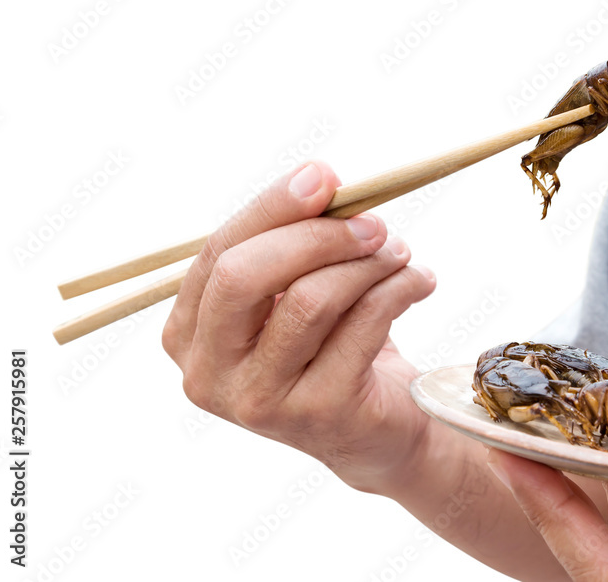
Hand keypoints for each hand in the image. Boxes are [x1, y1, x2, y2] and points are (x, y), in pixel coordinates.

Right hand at [162, 162, 436, 489]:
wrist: (374, 431)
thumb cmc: (329, 347)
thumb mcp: (297, 290)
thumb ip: (293, 241)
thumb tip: (320, 179)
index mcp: (188, 333)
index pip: (219, 252)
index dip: (272, 207)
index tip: (325, 176)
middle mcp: (208, 373)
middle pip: (245, 276)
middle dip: (316, 235)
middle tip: (373, 222)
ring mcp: (259, 401)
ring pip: (311, 299)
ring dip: (368, 262)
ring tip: (400, 253)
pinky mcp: (318, 413)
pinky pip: (362, 325)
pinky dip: (400, 288)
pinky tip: (419, 281)